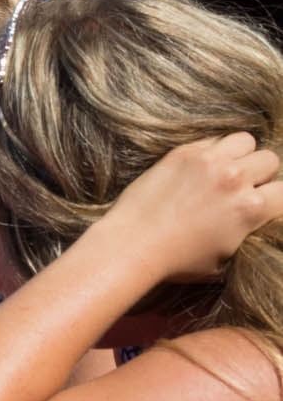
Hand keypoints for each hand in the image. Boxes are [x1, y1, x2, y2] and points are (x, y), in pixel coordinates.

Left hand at [96, 133, 282, 282]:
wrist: (132, 244)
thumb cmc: (178, 261)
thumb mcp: (227, 259)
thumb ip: (249, 233)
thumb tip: (256, 222)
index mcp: (252, 208)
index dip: (275, 198)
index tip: (262, 203)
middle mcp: (235, 179)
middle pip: (269, 159)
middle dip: (260, 173)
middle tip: (242, 186)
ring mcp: (208, 162)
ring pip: (245, 140)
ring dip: (241, 154)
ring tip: (226, 170)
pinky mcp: (183, 152)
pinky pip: (213, 139)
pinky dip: (213, 150)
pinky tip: (201, 167)